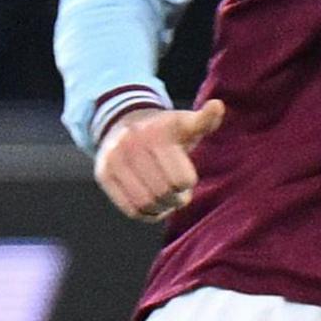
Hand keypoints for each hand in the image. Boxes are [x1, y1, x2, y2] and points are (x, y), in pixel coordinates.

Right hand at [95, 99, 225, 222]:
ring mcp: (114, 159)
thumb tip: (218, 105)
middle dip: (175, 199)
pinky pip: (129, 208)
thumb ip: (206, 118)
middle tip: (177, 194)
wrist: (124, 124)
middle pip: (163, 192)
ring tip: (166, 200)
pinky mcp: (103, 174)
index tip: (187, 180)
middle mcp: (131, 144)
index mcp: (156, 133)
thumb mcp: (186, 123)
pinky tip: (153, 206)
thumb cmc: (166, 132)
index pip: (181, 179)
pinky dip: (145, 214)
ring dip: (161, 208)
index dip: (187, 184)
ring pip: (145, 203)